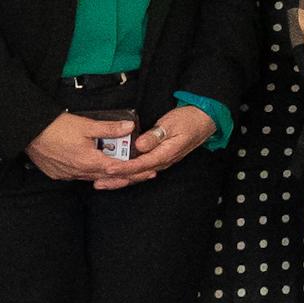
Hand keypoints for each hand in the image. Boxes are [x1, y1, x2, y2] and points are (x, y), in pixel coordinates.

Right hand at [22, 110, 134, 182]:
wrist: (27, 132)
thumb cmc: (55, 127)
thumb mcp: (86, 125)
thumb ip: (109, 128)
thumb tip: (129, 127)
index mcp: (88, 161)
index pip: (117, 170)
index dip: (133, 171)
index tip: (147, 171)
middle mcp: (78, 171)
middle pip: (107, 177)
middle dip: (125, 176)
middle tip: (141, 174)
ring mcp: (67, 174)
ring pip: (93, 178)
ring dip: (107, 175)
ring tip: (121, 171)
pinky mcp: (58, 174)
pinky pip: (79, 176)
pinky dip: (91, 173)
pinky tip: (96, 168)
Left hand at [92, 102, 215, 188]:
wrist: (204, 120)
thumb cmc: (189, 121)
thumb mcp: (171, 124)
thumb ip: (155, 135)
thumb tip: (140, 145)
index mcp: (165, 154)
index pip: (140, 164)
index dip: (123, 168)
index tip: (109, 168)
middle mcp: (163, 161)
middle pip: (137, 174)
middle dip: (117, 180)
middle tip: (99, 182)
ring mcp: (161, 160)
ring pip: (138, 174)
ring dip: (121, 179)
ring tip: (103, 182)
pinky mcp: (159, 157)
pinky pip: (141, 168)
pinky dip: (128, 172)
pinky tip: (118, 173)